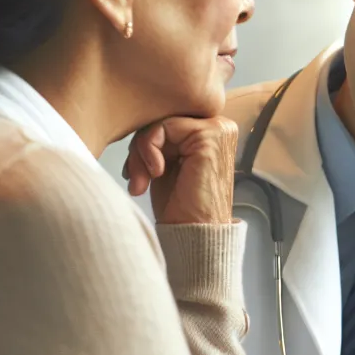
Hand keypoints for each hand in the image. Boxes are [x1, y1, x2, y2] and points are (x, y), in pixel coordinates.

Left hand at [120, 116, 238, 223]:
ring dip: (140, 153)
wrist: (194, 235)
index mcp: (213, 131)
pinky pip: (163, 127)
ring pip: (159, 122)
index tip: (135, 174)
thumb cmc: (180, 206)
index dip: (145, 143)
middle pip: (163, 118)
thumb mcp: (166, 164)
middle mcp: (221, 125)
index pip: (168, 120)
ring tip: (140, 182)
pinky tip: (154, 174)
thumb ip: (159, 138)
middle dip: (140, 148)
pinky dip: (148, 149)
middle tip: (134, 180)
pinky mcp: (210, 136)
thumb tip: (132, 119)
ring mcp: (218, 129)